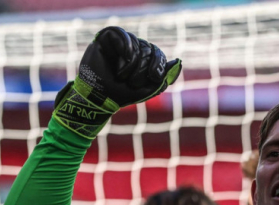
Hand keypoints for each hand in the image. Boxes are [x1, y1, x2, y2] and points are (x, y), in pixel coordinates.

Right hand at [53, 26, 181, 138]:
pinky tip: (125, 58)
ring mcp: (120, 43)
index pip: (157, 53)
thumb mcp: (148, 89)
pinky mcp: (106, 38)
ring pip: (136, 43)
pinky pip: (121, 33)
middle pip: (148, 48)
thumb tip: (178, 61)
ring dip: (133, 64)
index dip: (159, 63)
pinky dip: (127, 46)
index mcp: (143, 59)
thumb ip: (163, 77)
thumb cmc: (123, 94)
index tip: (155, 77)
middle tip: (134, 82)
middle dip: (144, 68)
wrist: (100, 97)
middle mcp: (132, 49)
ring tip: (122, 77)